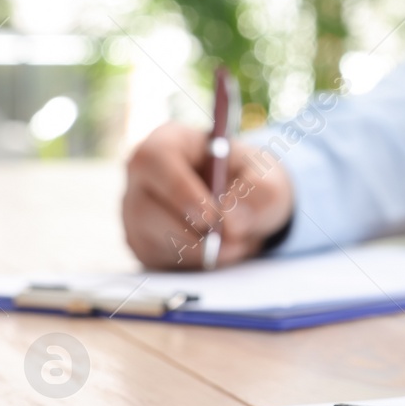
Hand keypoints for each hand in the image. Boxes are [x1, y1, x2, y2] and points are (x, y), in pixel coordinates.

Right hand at [122, 122, 294, 268]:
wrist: (246, 207)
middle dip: (192, 234)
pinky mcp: (141, 242)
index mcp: (168, 142)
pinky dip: (191, 263)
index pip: (154, 159)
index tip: (212, 217)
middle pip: (145, 208)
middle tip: (233, 242)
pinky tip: (216, 251)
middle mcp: (142, 176)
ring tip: (236, 245)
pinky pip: (157, 260)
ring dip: (197, 251)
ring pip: (150, 239)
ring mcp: (135, 211)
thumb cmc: (252, 182)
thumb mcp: (269, 179)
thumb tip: (231, 222)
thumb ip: (259, 193)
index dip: (180, 190)